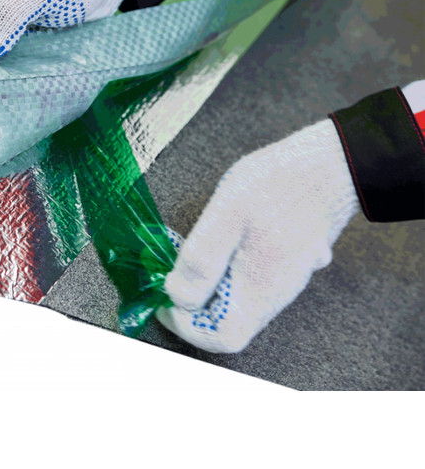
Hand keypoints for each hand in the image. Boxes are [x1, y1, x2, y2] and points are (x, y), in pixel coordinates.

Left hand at [157, 119, 358, 352]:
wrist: (333, 160)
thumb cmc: (279, 183)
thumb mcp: (226, 215)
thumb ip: (200, 260)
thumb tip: (177, 296)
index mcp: (262, 289)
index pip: (223, 337)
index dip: (187, 325)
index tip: (164, 300)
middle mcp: (279, 291)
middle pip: (232, 321)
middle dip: (196, 304)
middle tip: (172, 273)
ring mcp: (290, 274)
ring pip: (242, 298)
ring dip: (211, 284)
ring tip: (193, 253)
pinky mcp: (293, 256)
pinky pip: (255, 277)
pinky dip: (229, 268)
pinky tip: (223, 240)